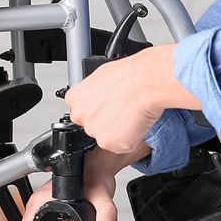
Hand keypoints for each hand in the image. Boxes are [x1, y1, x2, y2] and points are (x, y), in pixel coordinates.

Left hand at [63, 43, 202, 154]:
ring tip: (130, 115)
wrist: (145, 82)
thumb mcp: (102, 76)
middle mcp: (80, 116)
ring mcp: (94, 131)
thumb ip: (93, 91)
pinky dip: (131, 139)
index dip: (98, 110)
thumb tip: (99, 95)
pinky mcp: (110, 143)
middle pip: (93, 126)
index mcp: (74, 98)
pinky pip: (122, 146)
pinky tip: (135, 123)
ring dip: (118, 132)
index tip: (108, 107)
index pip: (82, 112)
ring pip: (107, 137)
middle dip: (106, 123)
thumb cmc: (129, 75)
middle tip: (121, 111)